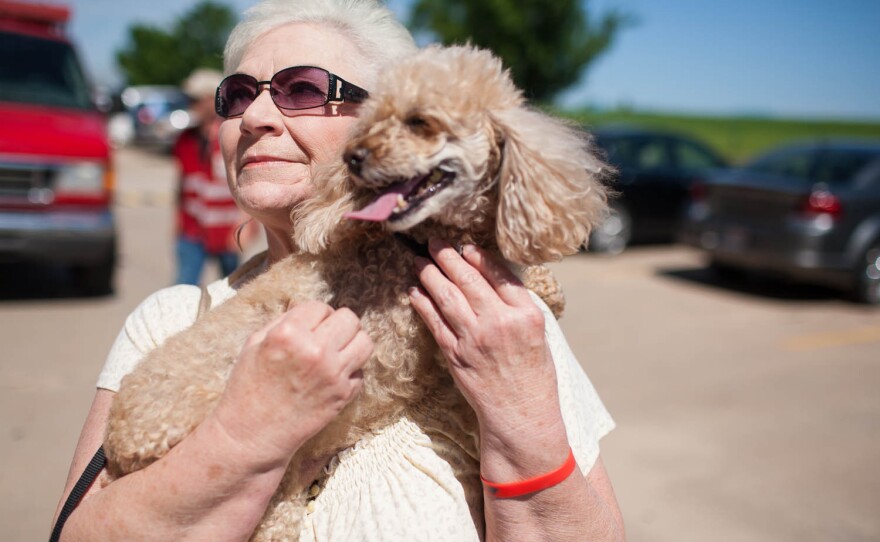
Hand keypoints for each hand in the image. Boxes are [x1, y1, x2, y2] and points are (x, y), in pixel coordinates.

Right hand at [211, 300, 372, 466]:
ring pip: (365, 341)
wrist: (251, 435)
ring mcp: (333, 374)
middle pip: (349, 319)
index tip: (307, 328)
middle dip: (337, 325)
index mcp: (288, 334)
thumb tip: (308, 308)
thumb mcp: (255, 344)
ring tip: (337, 351)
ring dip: (352, 343)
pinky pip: (361, 370)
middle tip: (326, 337)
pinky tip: (332, 377)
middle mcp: (315, 351)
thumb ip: (284, 320)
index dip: (314, 316)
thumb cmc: (247, 388)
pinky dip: (351, 371)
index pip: (320, 307)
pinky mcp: (344, 395)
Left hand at [408, 239, 561, 439]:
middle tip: (434, 243)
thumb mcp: (539, 334)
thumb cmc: (534, 375)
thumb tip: (491, 275)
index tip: (465, 246)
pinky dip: (423, 304)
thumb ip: (518, 306)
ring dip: (430, 275)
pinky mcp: (455, 355)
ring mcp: (474, 339)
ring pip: (447, 297)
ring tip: (419, 261)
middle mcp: (499, 323)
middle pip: (468, 280)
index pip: (499, 275)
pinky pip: (434, 323)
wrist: (521, 415)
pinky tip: (415, 291)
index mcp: (526, 315)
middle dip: (447, 257)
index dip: (479, 257)